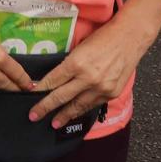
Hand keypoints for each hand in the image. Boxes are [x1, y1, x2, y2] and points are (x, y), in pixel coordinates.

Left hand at [27, 15, 153, 127]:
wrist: (130, 37)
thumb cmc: (103, 37)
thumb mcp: (80, 47)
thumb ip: (69, 64)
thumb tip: (55, 78)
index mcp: (76, 63)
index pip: (52, 80)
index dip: (40, 89)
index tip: (30, 96)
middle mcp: (87, 78)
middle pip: (61, 97)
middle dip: (45, 108)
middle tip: (33, 116)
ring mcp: (101, 88)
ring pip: (77, 106)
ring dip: (64, 115)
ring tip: (54, 123)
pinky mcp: (111, 93)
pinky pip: (92, 104)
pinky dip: (82, 109)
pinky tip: (74, 114)